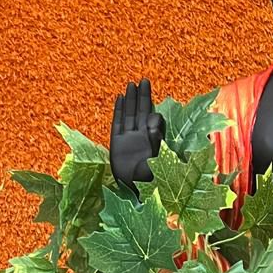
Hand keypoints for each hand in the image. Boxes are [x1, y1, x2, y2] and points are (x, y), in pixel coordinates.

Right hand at [109, 78, 165, 194]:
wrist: (132, 192)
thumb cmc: (147, 181)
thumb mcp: (155, 161)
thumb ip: (156, 140)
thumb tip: (156, 120)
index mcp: (152, 141)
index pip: (154, 122)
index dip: (154, 113)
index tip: (154, 107)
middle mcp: (140, 137)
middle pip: (142, 112)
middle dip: (143, 97)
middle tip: (144, 80)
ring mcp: (128, 138)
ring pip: (130, 114)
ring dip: (131, 100)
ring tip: (132, 85)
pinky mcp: (117, 142)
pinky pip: (118, 122)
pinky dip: (119, 110)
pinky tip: (121, 98)